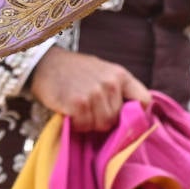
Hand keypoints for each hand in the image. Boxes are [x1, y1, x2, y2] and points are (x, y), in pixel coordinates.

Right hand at [30, 48, 149, 132]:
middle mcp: (110, 83)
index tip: (124, 118)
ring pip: (102, 125)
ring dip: (89, 122)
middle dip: (104, 119)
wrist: (44, 63)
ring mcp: (94, 93)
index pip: (145, 100)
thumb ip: (119, 90)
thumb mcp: (103, 72)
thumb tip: (134, 117)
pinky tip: (69, 111)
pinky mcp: (78, 103)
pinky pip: (84, 125)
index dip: (137, 114)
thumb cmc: (74, 71)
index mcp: (120, 75)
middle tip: (89, 108)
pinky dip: (75, 124)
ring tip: (78, 109)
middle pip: (118, 118)